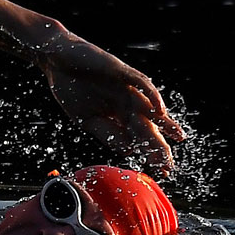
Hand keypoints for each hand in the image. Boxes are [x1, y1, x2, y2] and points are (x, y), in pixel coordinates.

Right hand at [39, 32, 184, 175]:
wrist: (57, 62)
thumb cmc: (70, 88)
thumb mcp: (87, 120)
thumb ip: (108, 134)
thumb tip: (129, 152)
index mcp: (117, 115)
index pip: (139, 138)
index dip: (150, 153)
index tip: (161, 172)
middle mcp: (127, 103)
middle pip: (149, 126)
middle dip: (159, 145)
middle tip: (169, 163)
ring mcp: (126, 88)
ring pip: (150, 107)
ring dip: (164, 123)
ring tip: (177, 138)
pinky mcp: (122, 72)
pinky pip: (141, 84)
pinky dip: (151, 96)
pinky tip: (159, 110)